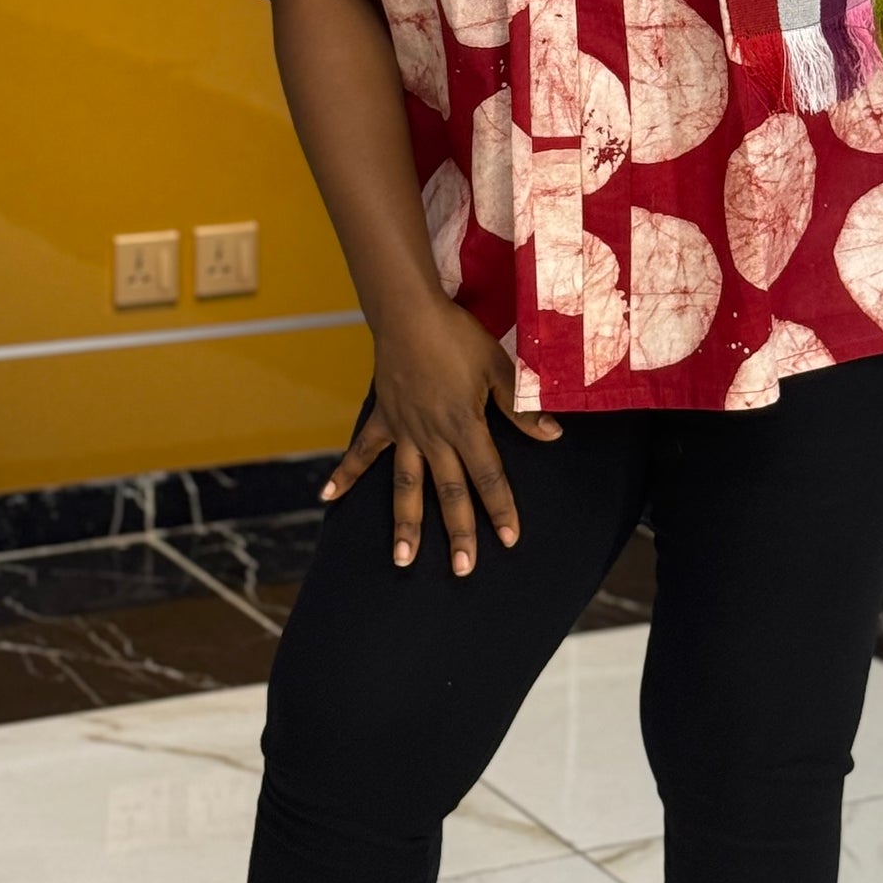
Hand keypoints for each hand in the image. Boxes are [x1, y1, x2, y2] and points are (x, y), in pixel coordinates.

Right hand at [320, 295, 561, 574]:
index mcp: (465, 425)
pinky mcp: (384, 418)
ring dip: (405, 523)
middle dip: (458, 533)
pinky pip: (364, 450)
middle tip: (462, 569)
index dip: (501, 508)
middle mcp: (433, 436)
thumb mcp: (499, 368)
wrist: (409, 313)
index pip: (489, 476)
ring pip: (406, 485)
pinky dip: (347, 473)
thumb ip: (522, 408)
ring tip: (403, 560)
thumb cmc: (458, 337)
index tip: (509, 540)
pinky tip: (329, 498)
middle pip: (449, 492)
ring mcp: (405, 430)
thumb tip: (553, 435)